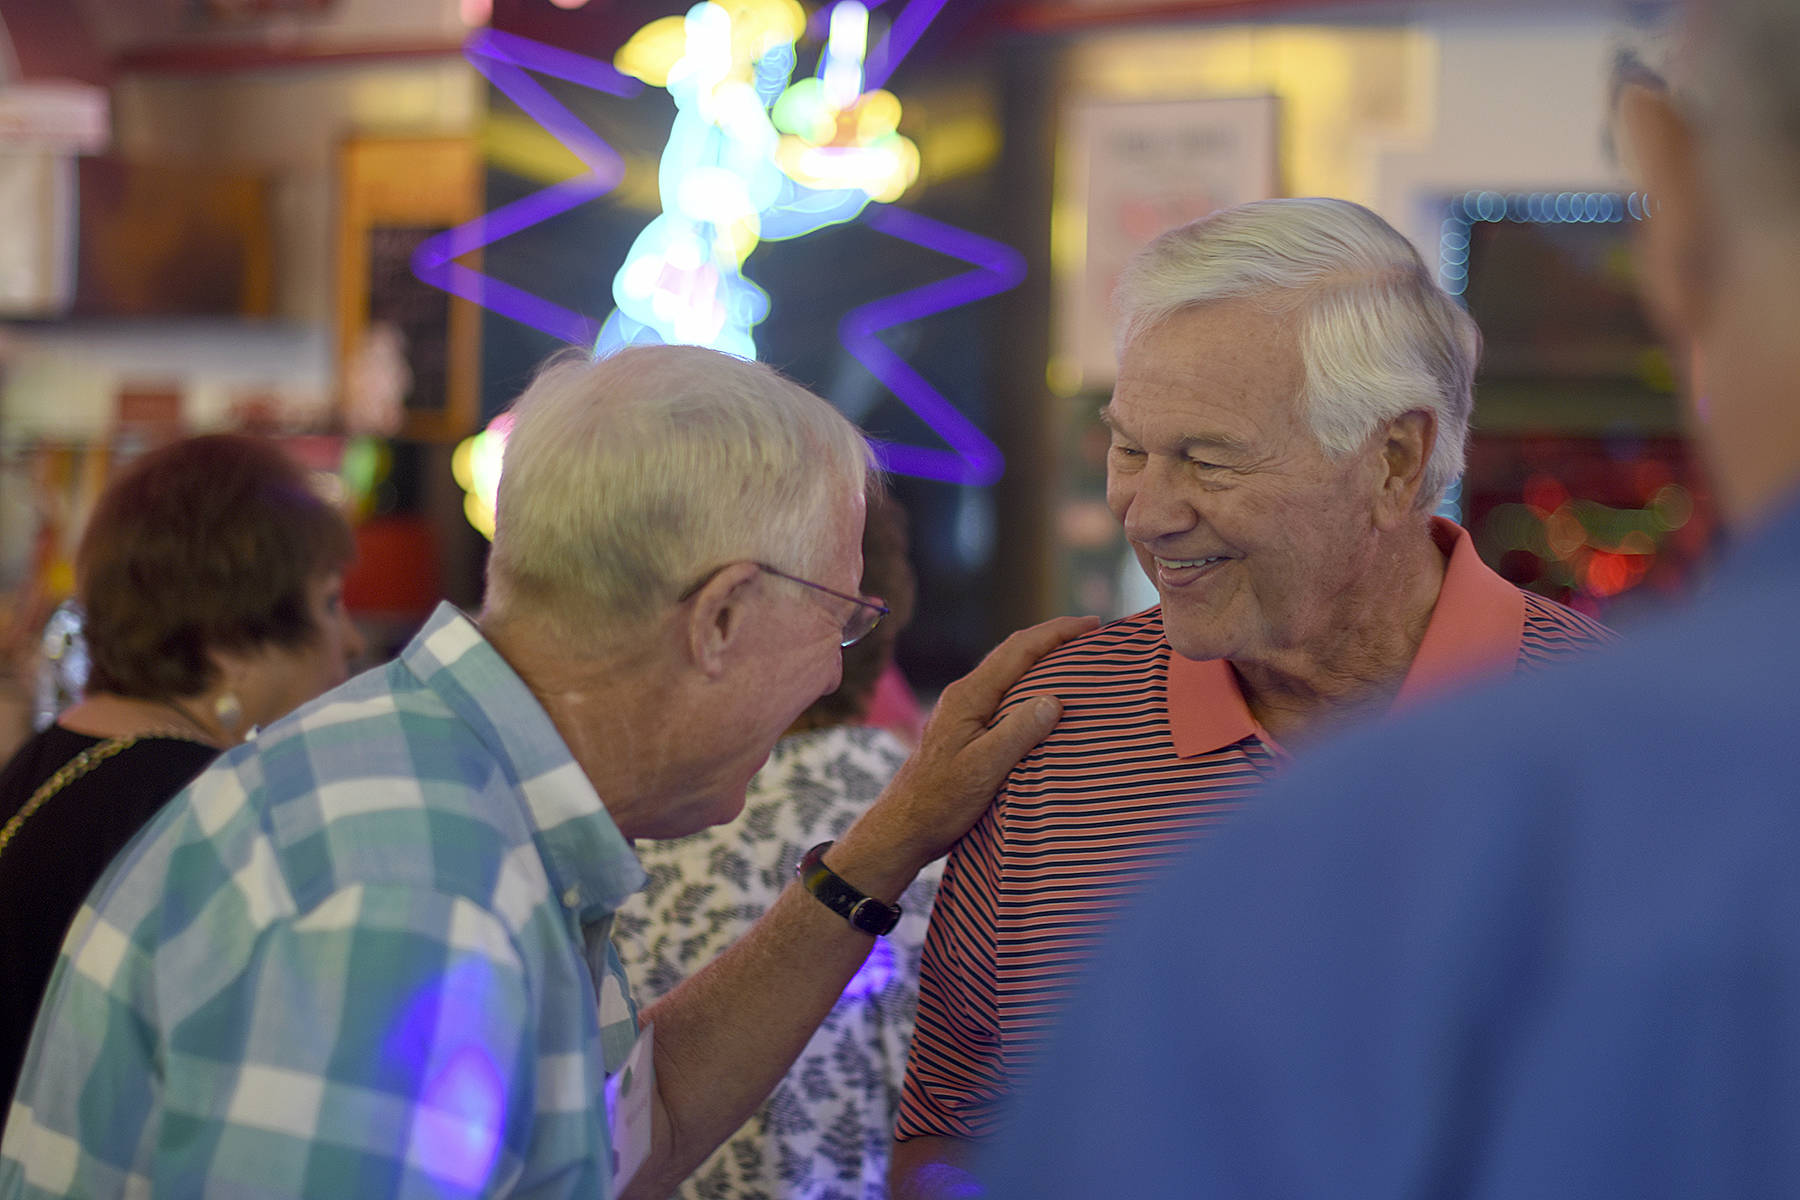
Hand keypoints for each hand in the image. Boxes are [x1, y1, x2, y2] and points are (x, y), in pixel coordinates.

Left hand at [835, 615, 1100, 888]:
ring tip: (1074, 662)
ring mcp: (962, 712)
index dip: (1056, 632)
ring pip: (1007, 674)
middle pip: (1012, 654)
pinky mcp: (964, 729)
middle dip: (1051, 639)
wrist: (902, 827)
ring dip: (1040, 662)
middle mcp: (963, 695)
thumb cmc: (940, 802)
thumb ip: (1017, 732)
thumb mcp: (984, 769)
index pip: (1018, 650)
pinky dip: (1028, 686)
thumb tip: (1054, 699)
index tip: (1091, 624)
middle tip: (1090, 637)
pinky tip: (1043, 700)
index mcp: (969, 696)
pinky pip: (1003, 695)